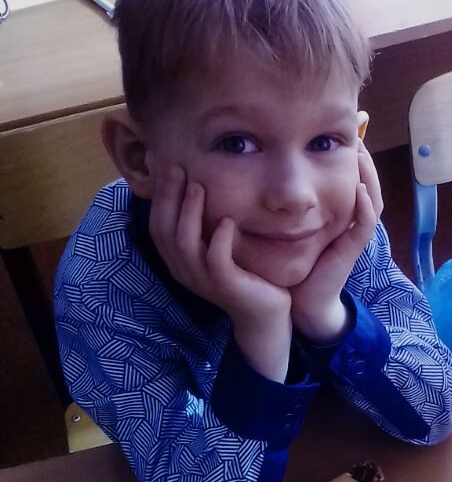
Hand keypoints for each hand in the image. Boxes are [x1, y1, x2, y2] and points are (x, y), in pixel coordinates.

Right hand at [149, 165, 292, 379]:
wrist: (264, 313)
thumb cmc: (242, 274)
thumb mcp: (217, 246)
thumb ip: (204, 224)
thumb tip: (197, 186)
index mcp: (177, 260)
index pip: (157, 224)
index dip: (159, 196)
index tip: (166, 167)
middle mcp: (184, 270)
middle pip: (164, 230)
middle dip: (169, 197)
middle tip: (178, 168)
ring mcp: (203, 279)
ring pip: (185, 243)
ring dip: (190, 212)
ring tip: (198, 187)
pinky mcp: (226, 285)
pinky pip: (216, 260)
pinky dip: (219, 239)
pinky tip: (226, 221)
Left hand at [290, 138, 382, 342]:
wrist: (300, 299)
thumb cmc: (294, 262)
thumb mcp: (289, 224)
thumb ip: (285, 202)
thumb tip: (270, 174)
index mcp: (339, 215)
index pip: (352, 179)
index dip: (352, 157)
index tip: (343, 132)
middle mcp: (350, 222)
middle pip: (368, 184)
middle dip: (365, 159)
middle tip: (358, 134)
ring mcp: (353, 236)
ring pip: (372, 200)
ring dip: (369, 176)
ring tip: (362, 154)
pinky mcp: (351, 250)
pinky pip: (364, 225)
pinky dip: (364, 206)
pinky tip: (359, 189)